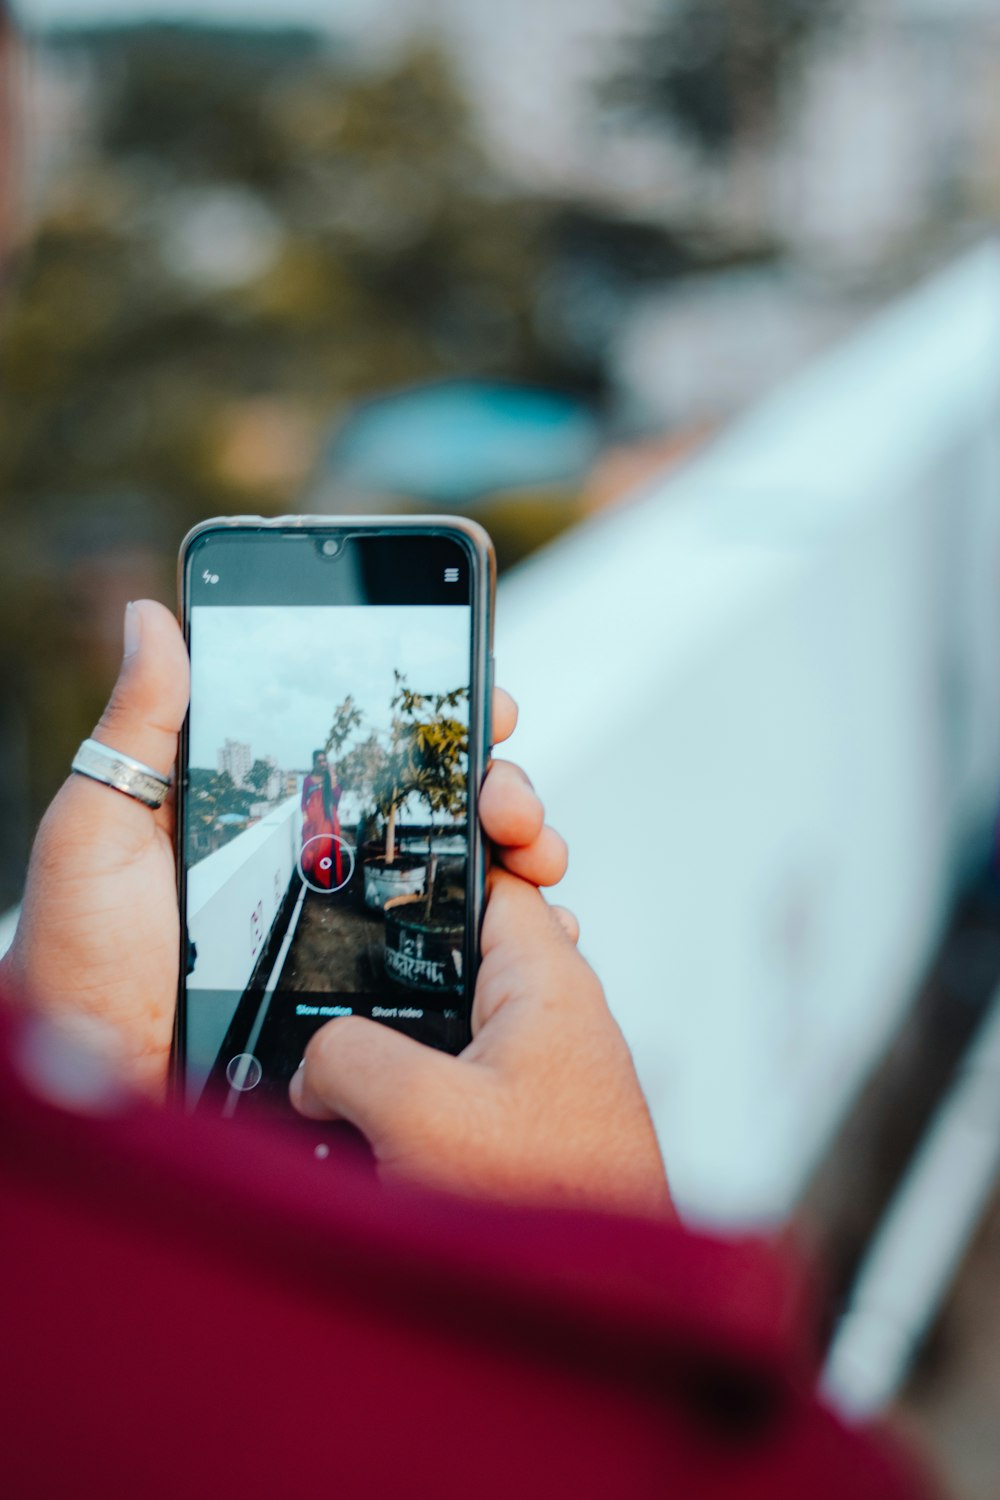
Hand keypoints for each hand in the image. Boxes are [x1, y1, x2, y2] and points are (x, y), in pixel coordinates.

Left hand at [1, 601, 563, 1095]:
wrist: (99, 1090)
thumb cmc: (81, 964)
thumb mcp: (100, 830)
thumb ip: (139, 727)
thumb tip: (151, 617)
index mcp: (274, 819)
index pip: (374, 754)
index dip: (436, 723)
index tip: (483, 698)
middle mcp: (327, 872)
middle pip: (441, 811)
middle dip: (500, 786)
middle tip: (507, 796)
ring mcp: (357, 939)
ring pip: (468, 880)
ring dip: (524, 852)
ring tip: (534, 851)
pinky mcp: (376, 1006)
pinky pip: (464, 967)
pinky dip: (519, 944)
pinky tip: (544, 929)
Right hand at [291, 869, 672, 1220]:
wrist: (599, 1309)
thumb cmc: (552, 1207)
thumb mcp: (420, 1113)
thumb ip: (347, 1057)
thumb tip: (316, 1067)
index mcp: (546, 981)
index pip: (491, 877)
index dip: (436, 860)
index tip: (376, 852)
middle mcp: (549, 1018)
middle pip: (455, 952)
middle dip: (393, 964)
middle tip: (329, 970)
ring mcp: (536, 1074)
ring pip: (444, 1024)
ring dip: (391, 1042)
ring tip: (334, 1067)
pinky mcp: (518, 1127)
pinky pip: (448, 1084)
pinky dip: (405, 1095)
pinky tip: (363, 1129)